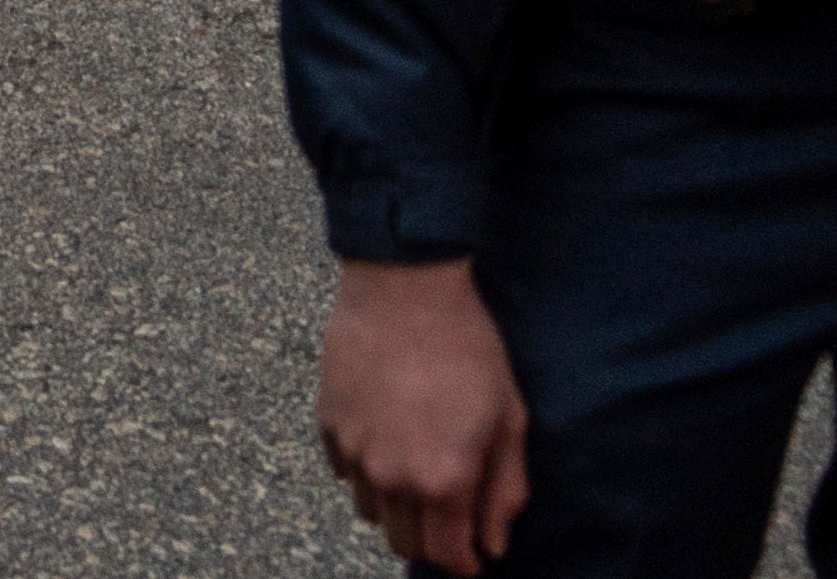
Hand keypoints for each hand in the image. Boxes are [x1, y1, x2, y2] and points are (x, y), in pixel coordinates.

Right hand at [318, 257, 530, 570]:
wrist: (404, 286)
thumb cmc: (468, 348)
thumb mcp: (508, 418)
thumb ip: (504, 490)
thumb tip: (493, 545)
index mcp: (443, 480)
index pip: (449, 555)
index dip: (465, 563)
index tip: (473, 556)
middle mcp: (391, 477)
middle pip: (404, 543)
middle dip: (430, 541)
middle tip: (448, 516)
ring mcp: (353, 452)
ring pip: (371, 512)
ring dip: (395, 507)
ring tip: (416, 470)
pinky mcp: (328, 424)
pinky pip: (345, 472)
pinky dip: (366, 470)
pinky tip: (387, 437)